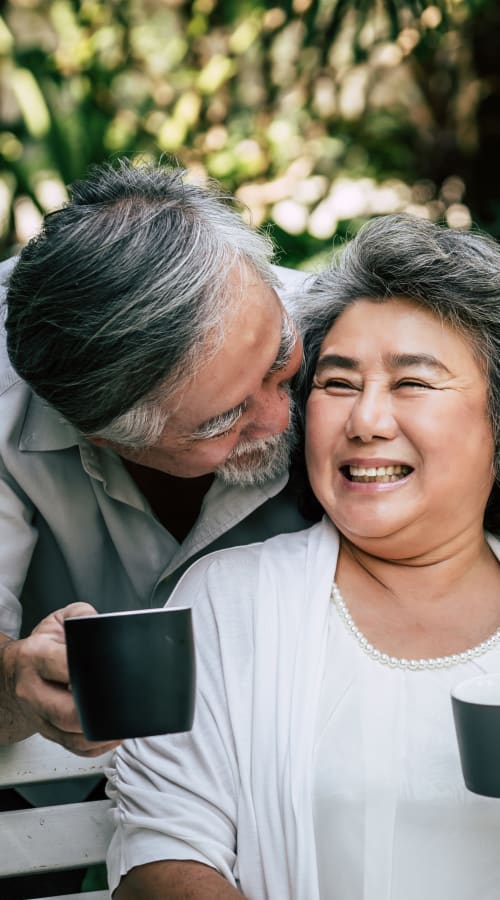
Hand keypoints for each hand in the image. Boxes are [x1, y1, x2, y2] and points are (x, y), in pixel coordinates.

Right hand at [0, 603, 120, 755]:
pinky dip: (96, 746)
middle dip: (97, 710)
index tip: (109, 673)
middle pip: (66, 712)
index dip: (88, 673)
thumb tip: (99, 623)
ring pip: (71, 736)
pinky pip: (74, 748)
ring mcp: (39, 716)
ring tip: (122, 719)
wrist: (14, 672)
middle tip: (120, 700)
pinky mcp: (48, 733)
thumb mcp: (58, 621)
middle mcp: (33, 691)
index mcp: (35, 657)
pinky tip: (112, 734)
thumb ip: (81, 615)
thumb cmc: (40, 647)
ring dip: (101, 732)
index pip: (62, 667)